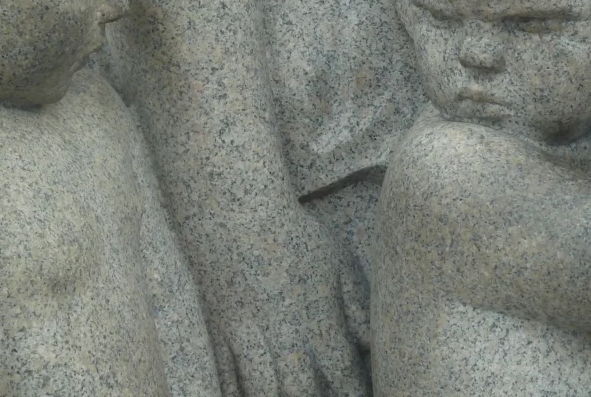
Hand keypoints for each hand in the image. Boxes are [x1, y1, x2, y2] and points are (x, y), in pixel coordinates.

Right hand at [193, 206, 369, 396]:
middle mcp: (282, 335)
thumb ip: (354, 304)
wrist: (234, 211)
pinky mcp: (218, 329)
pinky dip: (236, 392)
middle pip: (301, 392)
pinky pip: (225, 374)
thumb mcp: (333, 259)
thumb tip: (372, 340)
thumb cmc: (289, 230)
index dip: (351, 392)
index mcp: (316, 319)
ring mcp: (246, 335)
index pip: (341, 373)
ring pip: (261, 391)